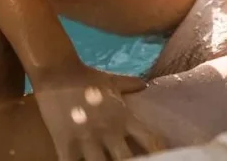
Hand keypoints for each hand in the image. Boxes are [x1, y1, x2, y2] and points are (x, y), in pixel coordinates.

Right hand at [34, 64, 164, 160]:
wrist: (59, 73)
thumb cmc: (88, 78)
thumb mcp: (113, 81)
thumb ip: (130, 84)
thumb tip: (145, 85)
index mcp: (123, 117)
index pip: (149, 139)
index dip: (159, 150)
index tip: (167, 155)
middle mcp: (109, 132)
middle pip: (128, 159)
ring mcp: (87, 141)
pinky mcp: (66, 147)